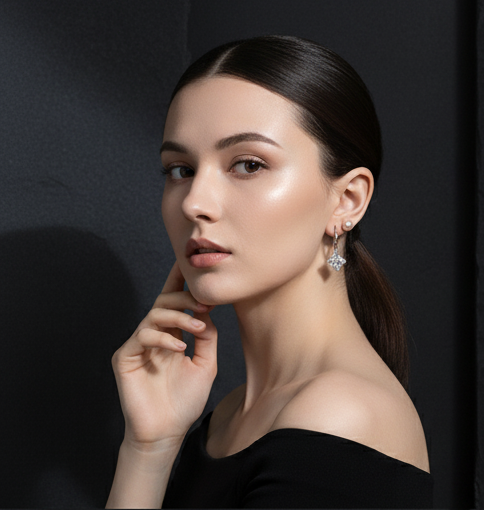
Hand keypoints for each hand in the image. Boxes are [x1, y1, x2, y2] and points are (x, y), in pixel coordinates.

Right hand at [111, 260, 216, 449]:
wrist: (167, 432)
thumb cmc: (185, 400)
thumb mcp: (206, 364)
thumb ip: (207, 337)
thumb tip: (207, 312)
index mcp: (171, 335)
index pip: (174, 302)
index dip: (180, 281)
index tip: (191, 264)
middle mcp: (154, 336)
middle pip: (164, 301)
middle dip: (185, 297)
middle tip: (205, 303)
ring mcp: (138, 345)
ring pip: (154, 314)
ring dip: (178, 316)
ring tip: (197, 326)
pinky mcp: (125, 356)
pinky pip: (142, 336)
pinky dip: (163, 338)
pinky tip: (179, 348)